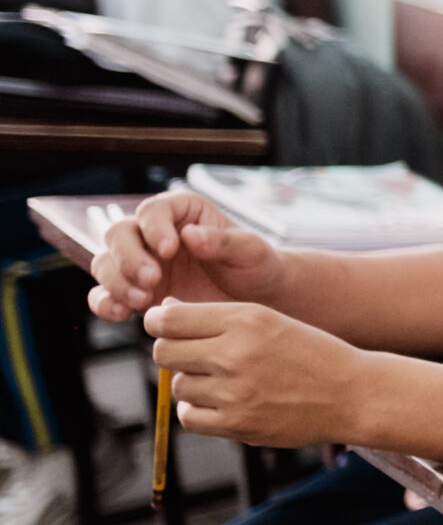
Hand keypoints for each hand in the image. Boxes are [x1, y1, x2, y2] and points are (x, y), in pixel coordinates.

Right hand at [88, 191, 288, 321]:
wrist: (256, 301)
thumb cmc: (255, 267)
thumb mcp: (251, 251)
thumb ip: (224, 241)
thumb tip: (190, 235)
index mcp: (182, 212)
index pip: (153, 210)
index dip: (154, 227)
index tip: (169, 249)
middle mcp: (153, 234)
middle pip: (119, 234)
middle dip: (129, 257)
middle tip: (152, 280)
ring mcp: (139, 263)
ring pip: (106, 263)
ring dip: (117, 281)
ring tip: (143, 300)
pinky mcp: (133, 292)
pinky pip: (104, 295)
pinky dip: (105, 303)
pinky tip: (122, 313)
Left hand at [144, 299, 362, 448]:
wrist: (352, 393)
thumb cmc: (309, 353)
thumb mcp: (269, 320)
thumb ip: (216, 317)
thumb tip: (162, 314)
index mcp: (245, 319)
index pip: (168, 320)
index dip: (158, 322)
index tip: (166, 327)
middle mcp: (235, 354)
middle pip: (163, 353)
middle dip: (171, 352)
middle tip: (193, 356)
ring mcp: (235, 392)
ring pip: (177, 386)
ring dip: (192, 383)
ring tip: (224, 381)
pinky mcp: (237, 424)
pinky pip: (189, 417)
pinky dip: (198, 410)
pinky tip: (223, 402)